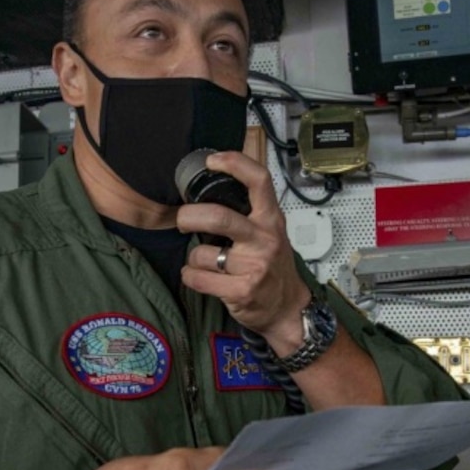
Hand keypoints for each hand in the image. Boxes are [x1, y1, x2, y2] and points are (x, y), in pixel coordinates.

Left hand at [176, 151, 309, 351]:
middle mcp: (264, 240)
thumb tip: (208, 194)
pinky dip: (190, 277)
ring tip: (205, 264)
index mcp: (271, 219)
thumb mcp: (270, 233)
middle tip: (182, 220)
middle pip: (219, 218)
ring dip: (193, 259)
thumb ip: (248, 214)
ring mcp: (254, 267)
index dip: (234, 164)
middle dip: (190, 217)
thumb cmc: (272, 266)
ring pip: (201, 254)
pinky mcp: (241, 291)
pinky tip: (201, 279)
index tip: (212, 161)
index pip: (258, 181)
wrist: (287, 308)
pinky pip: (197, 278)